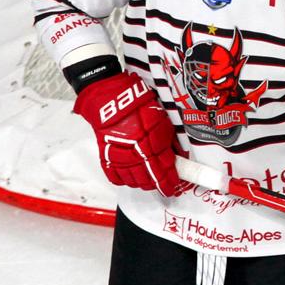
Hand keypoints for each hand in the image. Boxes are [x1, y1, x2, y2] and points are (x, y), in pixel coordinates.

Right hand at [73, 72, 185, 195]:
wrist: (110, 99)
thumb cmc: (136, 105)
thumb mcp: (161, 120)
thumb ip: (169, 142)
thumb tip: (178, 157)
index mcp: (150, 144)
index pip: (164, 170)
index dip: (170, 181)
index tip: (174, 185)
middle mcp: (135, 154)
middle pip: (149, 180)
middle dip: (158, 184)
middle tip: (164, 185)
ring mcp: (119, 157)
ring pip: (134, 181)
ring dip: (144, 184)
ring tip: (150, 182)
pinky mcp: (106, 157)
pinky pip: (116, 177)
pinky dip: (125, 180)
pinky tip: (131, 177)